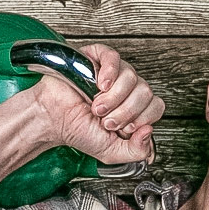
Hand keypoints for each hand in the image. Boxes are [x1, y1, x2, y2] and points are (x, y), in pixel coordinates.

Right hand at [28, 43, 163, 165]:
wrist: (52, 120)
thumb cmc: (78, 130)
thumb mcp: (111, 152)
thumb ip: (136, 151)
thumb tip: (149, 132)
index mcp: (134, 107)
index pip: (156, 106)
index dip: (142, 119)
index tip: (122, 129)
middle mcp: (127, 87)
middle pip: (146, 92)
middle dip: (125, 112)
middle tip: (106, 120)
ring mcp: (113, 71)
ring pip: (132, 77)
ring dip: (113, 98)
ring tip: (96, 106)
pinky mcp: (97, 57)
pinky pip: (114, 57)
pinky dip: (109, 73)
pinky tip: (99, 85)